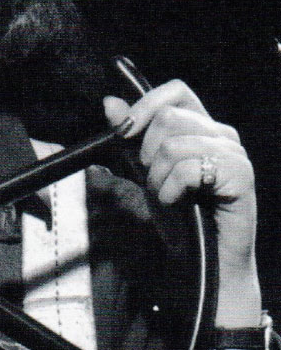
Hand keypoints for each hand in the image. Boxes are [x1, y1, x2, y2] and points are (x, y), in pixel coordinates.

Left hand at [103, 80, 255, 273]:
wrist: (199, 257)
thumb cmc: (178, 214)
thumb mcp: (143, 171)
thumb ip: (129, 138)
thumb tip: (110, 102)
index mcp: (201, 127)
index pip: (175, 91)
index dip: (145, 106)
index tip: (123, 132)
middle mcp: (222, 134)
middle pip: (168, 117)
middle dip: (146, 153)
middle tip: (154, 179)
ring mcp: (234, 153)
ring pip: (173, 145)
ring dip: (157, 177)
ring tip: (168, 196)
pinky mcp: (240, 175)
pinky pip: (188, 169)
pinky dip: (171, 191)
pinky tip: (178, 204)